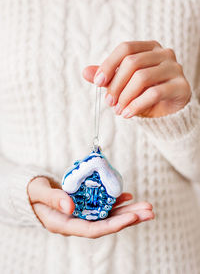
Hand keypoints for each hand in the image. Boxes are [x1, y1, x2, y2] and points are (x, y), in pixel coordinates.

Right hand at [28, 176, 153, 238]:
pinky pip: (103, 206)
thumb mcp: (39, 193)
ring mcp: (82, 214)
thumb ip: (53, 199)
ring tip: (147, 207)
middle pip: (107, 224)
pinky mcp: (85, 206)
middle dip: (129, 218)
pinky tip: (128, 196)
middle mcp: (77, 222)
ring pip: (108, 215)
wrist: (32, 194)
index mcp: (64, 224)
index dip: (113, 225)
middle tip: (149, 212)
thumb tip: (70, 206)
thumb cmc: (32, 194)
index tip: (132, 217)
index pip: (92, 229)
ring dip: (128, 210)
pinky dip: (116, 201)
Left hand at [82, 40, 190, 117]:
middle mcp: (164, 53)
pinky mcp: (181, 86)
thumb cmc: (144, 93)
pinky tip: (127, 114)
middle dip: (116, 84)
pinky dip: (136, 105)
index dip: (108, 64)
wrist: (168, 111)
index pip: (125, 49)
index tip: (97, 82)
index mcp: (149, 48)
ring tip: (117, 110)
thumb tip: (85, 72)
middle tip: (109, 101)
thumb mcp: (123, 85)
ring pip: (142, 77)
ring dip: (125, 96)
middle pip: (132, 63)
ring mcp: (174, 68)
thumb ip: (108, 77)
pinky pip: (154, 93)